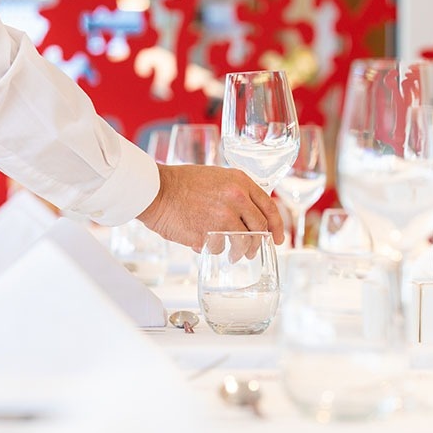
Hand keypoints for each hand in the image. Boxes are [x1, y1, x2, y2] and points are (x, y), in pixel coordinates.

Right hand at [137, 164, 284, 249]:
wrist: (155, 190)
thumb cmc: (181, 183)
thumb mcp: (216, 178)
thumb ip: (235, 193)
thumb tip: (248, 215)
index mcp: (240, 182)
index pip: (269, 208)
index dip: (277, 226)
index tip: (277, 238)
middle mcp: (236, 198)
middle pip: (259, 229)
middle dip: (258, 244)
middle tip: (252, 251)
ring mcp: (223, 217)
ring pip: (243, 243)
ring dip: (240, 252)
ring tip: (233, 255)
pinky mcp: (208, 234)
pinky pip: (220, 248)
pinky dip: (216, 250)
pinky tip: (209, 247)